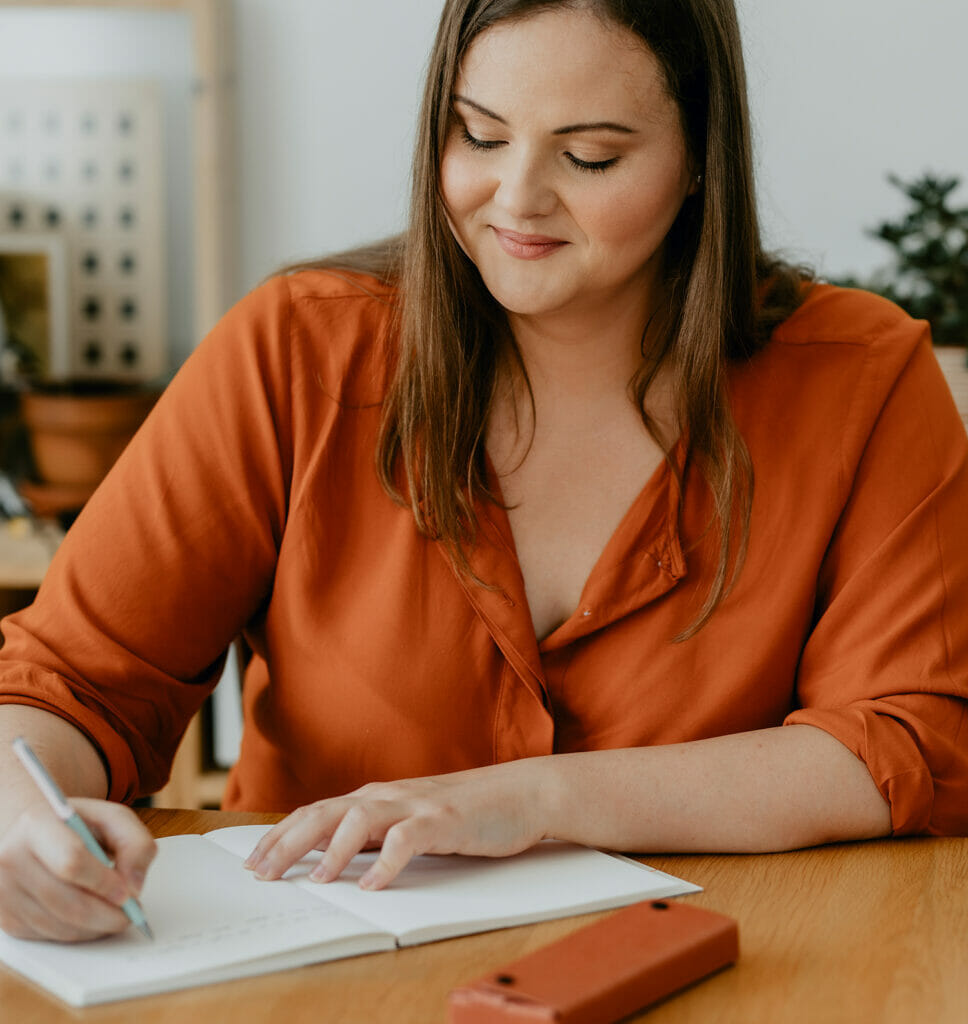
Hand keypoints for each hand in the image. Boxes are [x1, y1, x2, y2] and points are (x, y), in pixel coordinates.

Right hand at [0, 798, 155, 941]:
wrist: (30, 832)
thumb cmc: (74, 824)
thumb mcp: (112, 817)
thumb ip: (135, 843)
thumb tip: (135, 886)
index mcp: (36, 824)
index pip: (71, 861)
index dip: (103, 882)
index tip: (128, 894)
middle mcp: (10, 857)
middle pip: (65, 901)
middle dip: (106, 914)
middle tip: (131, 914)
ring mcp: (2, 890)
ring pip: (57, 925)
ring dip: (94, 927)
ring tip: (115, 914)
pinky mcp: (4, 917)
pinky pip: (47, 936)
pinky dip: (77, 933)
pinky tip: (91, 918)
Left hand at [244, 761, 550, 889]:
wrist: (522, 792)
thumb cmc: (467, 810)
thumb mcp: (412, 819)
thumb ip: (378, 833)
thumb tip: (337, 858)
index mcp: (378, 797)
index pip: (317, 811)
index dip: (281, 834)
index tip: (254, 860)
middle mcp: (389, 795)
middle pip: (326, 812)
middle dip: (288, 842)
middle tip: (261, 872)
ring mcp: (416, 805)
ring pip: (360, 819)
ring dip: (333, 850)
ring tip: (316, 880)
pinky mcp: (445, 820)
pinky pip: (408, 839)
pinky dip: (387, 862)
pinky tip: (373, 885)